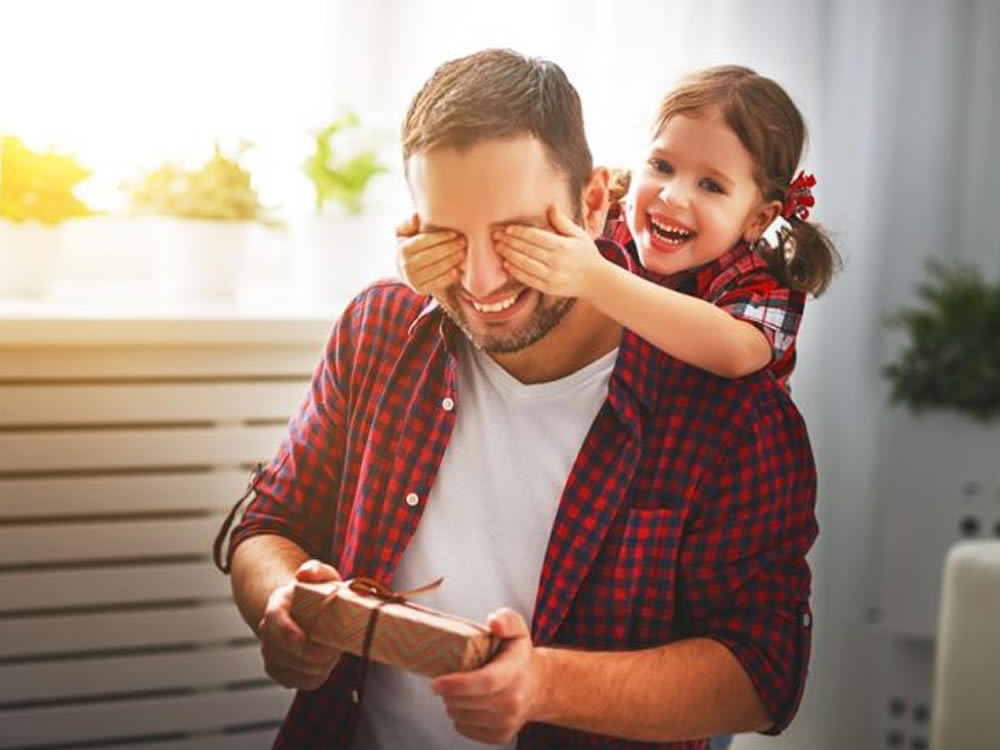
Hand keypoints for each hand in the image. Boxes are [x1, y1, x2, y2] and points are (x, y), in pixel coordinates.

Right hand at [257, 559, 343, 690]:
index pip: (275, 624)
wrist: (306, 611)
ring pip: (294, 671)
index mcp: (276, 606)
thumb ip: (315, 570)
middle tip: (337, 647)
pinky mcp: (279, 671)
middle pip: (284, 653)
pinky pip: (299, 683)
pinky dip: (317, 677)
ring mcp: (271, 654)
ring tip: (334, 653)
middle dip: (315, 655)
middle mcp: (268, 632)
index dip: (290, 636)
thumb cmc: (317, 593)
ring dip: (319, 667)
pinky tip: (326, 664)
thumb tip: (304, 574)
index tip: (309, 641)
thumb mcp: (321, 575)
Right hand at [395, 213, 465, 294]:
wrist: (407, 271)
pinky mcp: (421, 290)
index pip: (423, 241)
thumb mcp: (405, 234)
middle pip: (431, 255)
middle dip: (449, 248)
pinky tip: (459, 270)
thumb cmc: (411, 247)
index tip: (454, 233)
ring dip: (452, 261)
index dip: (440, 237)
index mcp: (402, 250)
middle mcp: (405, 266)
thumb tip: (415, 216)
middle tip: (463, 242)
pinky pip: (438, 283)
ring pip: (436, 269)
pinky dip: (449, 276)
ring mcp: (413, 280)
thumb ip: (408, 224)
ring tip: (463, 254)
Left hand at [432, 609, 546, 744]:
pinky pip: (466, 729)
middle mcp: (513, 702)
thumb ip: (505, 619)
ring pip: (462, 717)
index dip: (457, 684)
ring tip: (458, 691)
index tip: (436, 683)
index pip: (485, 682)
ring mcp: (507, 722)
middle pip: (468, 703)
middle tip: (444, 682)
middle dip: (449, 694)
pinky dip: (460, 717)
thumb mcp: (517, 628)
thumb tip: (494, 622)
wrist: (538, 686)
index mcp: (515, 673)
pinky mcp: (500, 736)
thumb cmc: (519, 655)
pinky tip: (467, 703)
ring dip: (452, 705)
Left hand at [494, 204, 606, 298]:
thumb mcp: (578, 235)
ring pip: (524, 265)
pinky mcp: (548, 288)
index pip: (536, 237)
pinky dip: (515, 271)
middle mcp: (556, 262)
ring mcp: (551, 276)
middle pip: (527, 250)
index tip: (507, 228)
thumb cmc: (586, 254)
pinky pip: (527, 279)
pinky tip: (506, 264)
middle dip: (509, 242)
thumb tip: (551, 205)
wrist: (596, 281)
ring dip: (509, 255)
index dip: (520, 232)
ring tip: (498, 248)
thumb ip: (562, 222)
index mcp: (563, 246)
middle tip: (496, 236)